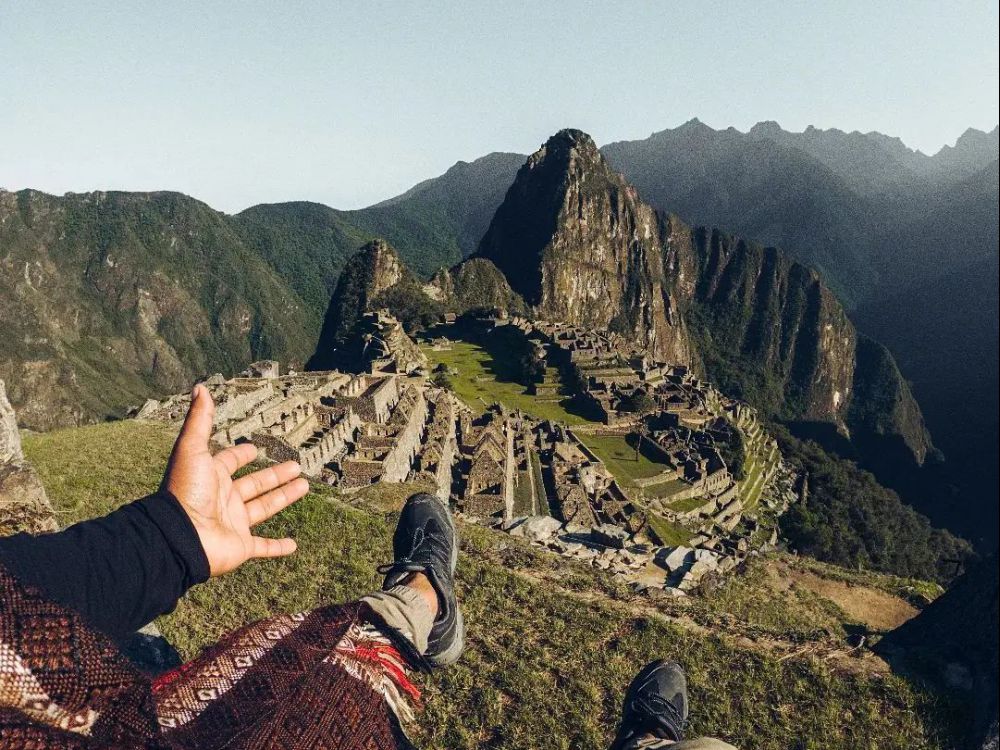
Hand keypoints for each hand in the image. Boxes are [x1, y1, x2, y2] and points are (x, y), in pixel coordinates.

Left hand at [162, 384, 308, 575]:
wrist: (179, 536)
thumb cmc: (185, 491)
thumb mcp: (192, 449)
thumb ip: (200, 420)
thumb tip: (200, 386)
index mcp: (212, 477)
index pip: (229, 463)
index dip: (241, 455)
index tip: (254, 448)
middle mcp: (224, 500)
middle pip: (254, 485)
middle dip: (275, 475)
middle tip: (297, 466)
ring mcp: (233, 524)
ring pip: (264, 509)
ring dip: (283, 498)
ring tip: (305, 486)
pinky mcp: (241, 546)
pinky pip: (263, 547)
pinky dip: (278, 547)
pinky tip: (293, 545)